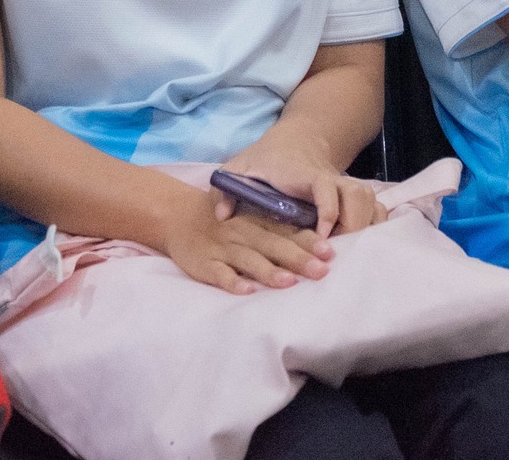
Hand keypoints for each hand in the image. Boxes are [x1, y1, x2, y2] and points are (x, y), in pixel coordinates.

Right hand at [157, 183, 328, 294]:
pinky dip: (232, 282)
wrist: (179, 217)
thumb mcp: (252, 221)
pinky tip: (247, 291)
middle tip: (321, 271)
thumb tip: (320, 251)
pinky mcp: (205, 264)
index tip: (330, 252)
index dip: (308, 242)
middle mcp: (244, 234)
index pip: (287, 231)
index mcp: (258, 223)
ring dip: (269, 271)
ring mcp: (224, 249)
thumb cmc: (227, 224)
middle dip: (298, 258)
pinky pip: (219, 273)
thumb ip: (280, 233)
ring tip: (289, 282)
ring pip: (249, 260)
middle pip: (273, 246)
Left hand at [219, 133, 385, 239]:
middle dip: (353, 224)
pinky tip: (362, 246)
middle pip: (357, 195)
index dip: (328, 209)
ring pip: (369, 201)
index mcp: (304, 174)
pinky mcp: (352, 196)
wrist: (295, 142)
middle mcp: (331, 179)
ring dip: (365, 226)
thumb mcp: (239, 168)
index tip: (323, 234)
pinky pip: (376, 208)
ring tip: (347, 251)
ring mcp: (344, 187)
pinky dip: (376, 225)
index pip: (324, 186)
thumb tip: (220, 216)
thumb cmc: (265, 160)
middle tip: (336, 251)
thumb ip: (226, 189)